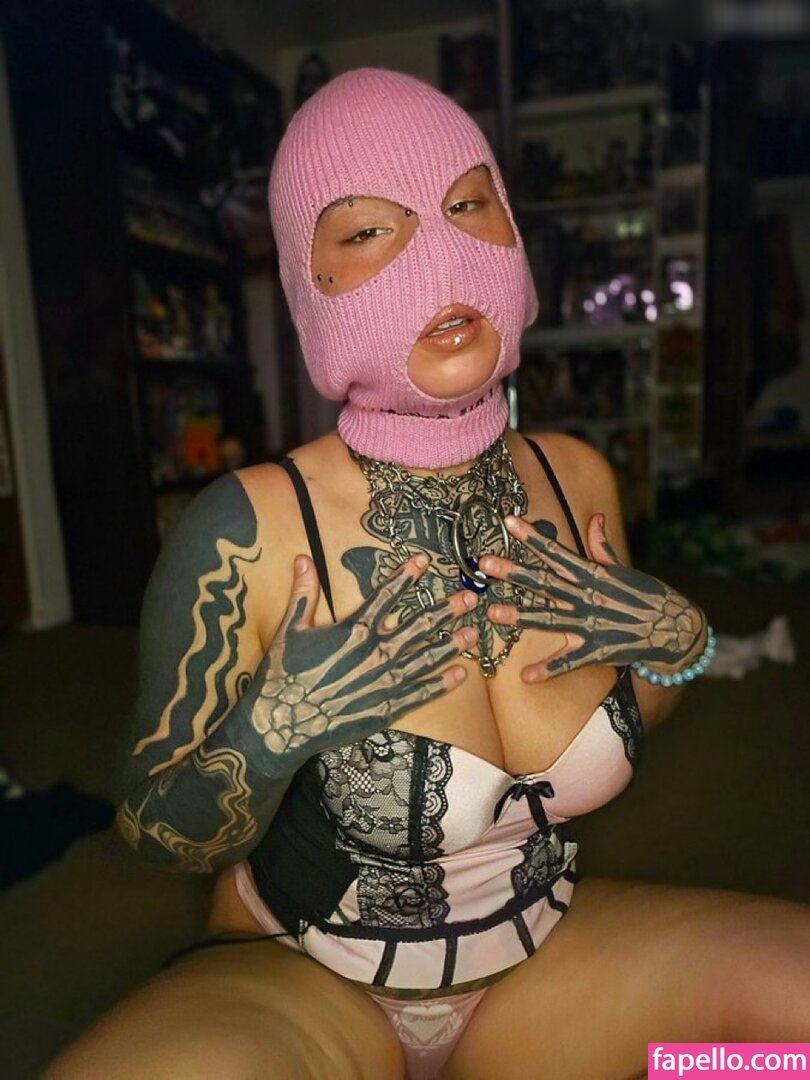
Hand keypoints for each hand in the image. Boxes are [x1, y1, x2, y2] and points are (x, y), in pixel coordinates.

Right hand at [250, 553, 477, 763]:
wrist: (281, 724)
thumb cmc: (283, 675)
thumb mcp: (289, 628)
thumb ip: (303, 593)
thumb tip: (302, 558)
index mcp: (354, 629)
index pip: (388, 595)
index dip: (407, 576)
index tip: (424, 561)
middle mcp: (376, 652)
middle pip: (420, 624)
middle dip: (447, 609)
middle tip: (470, 597)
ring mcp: (384, 681)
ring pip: (427, 657)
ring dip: (452, 643)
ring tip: (473, 632)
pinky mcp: (385, 708)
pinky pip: (421, 693)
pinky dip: (442, 684)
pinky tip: (461, 674)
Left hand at [480, 514, 704, 683]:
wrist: (675, 628)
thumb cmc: (646, 595)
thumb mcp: (624, 569)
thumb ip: (602, 547)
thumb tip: (595, 518)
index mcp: (592, 575)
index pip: (557, 552)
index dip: (533, 537)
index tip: (509, 522)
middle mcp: (587, 597)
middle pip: (544, 582)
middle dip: (514, 572)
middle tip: (485, 563)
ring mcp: (590, 624)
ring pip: (549, 618)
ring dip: (521, 616)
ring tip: (493, 613)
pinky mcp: (597, 650)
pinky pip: (569, 661)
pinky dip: (548, 670)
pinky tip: (525, 676)